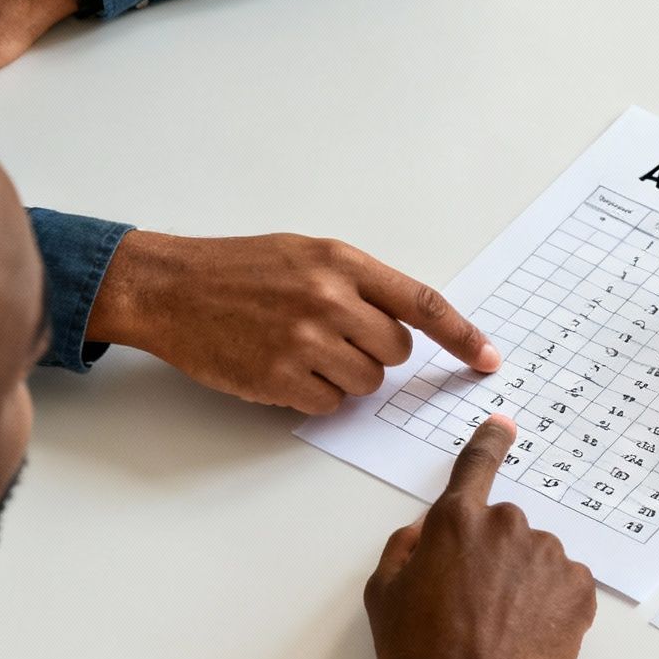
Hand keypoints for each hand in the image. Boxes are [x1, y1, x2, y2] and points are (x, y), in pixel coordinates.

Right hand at [85, 230, 500, 413]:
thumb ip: (359, 284)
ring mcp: (305, 341)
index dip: (462, 335)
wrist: (171, 288)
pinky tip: (284, 370)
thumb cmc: (238, 270)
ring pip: (367, 383)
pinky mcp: (280, 378)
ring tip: (303, 351)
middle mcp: (329, 299)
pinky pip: (329, 404)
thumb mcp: (306, 254)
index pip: (422, 303)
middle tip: (336, 339)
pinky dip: (315, 396)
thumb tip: (405, 323)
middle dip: (376, 354)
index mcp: (342, 263)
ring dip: (346, 378)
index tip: (488, 359)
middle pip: (396, 352)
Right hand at [365, 417, 596, 658]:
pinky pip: (565, 585)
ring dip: (523, 582)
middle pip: (503, 527)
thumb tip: (425, 532)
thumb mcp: (383, 597)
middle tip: (473, 607)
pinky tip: (529, 636)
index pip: (476, 464)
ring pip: (535, 558)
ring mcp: (549, 556)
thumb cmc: (420, 657)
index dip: (490, 442)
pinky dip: (551, 605)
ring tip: (500, 630)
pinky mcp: (579, 589)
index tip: (504, 426)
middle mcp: (507, 526)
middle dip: (492, 557)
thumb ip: (404, 548)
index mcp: (455, 522)